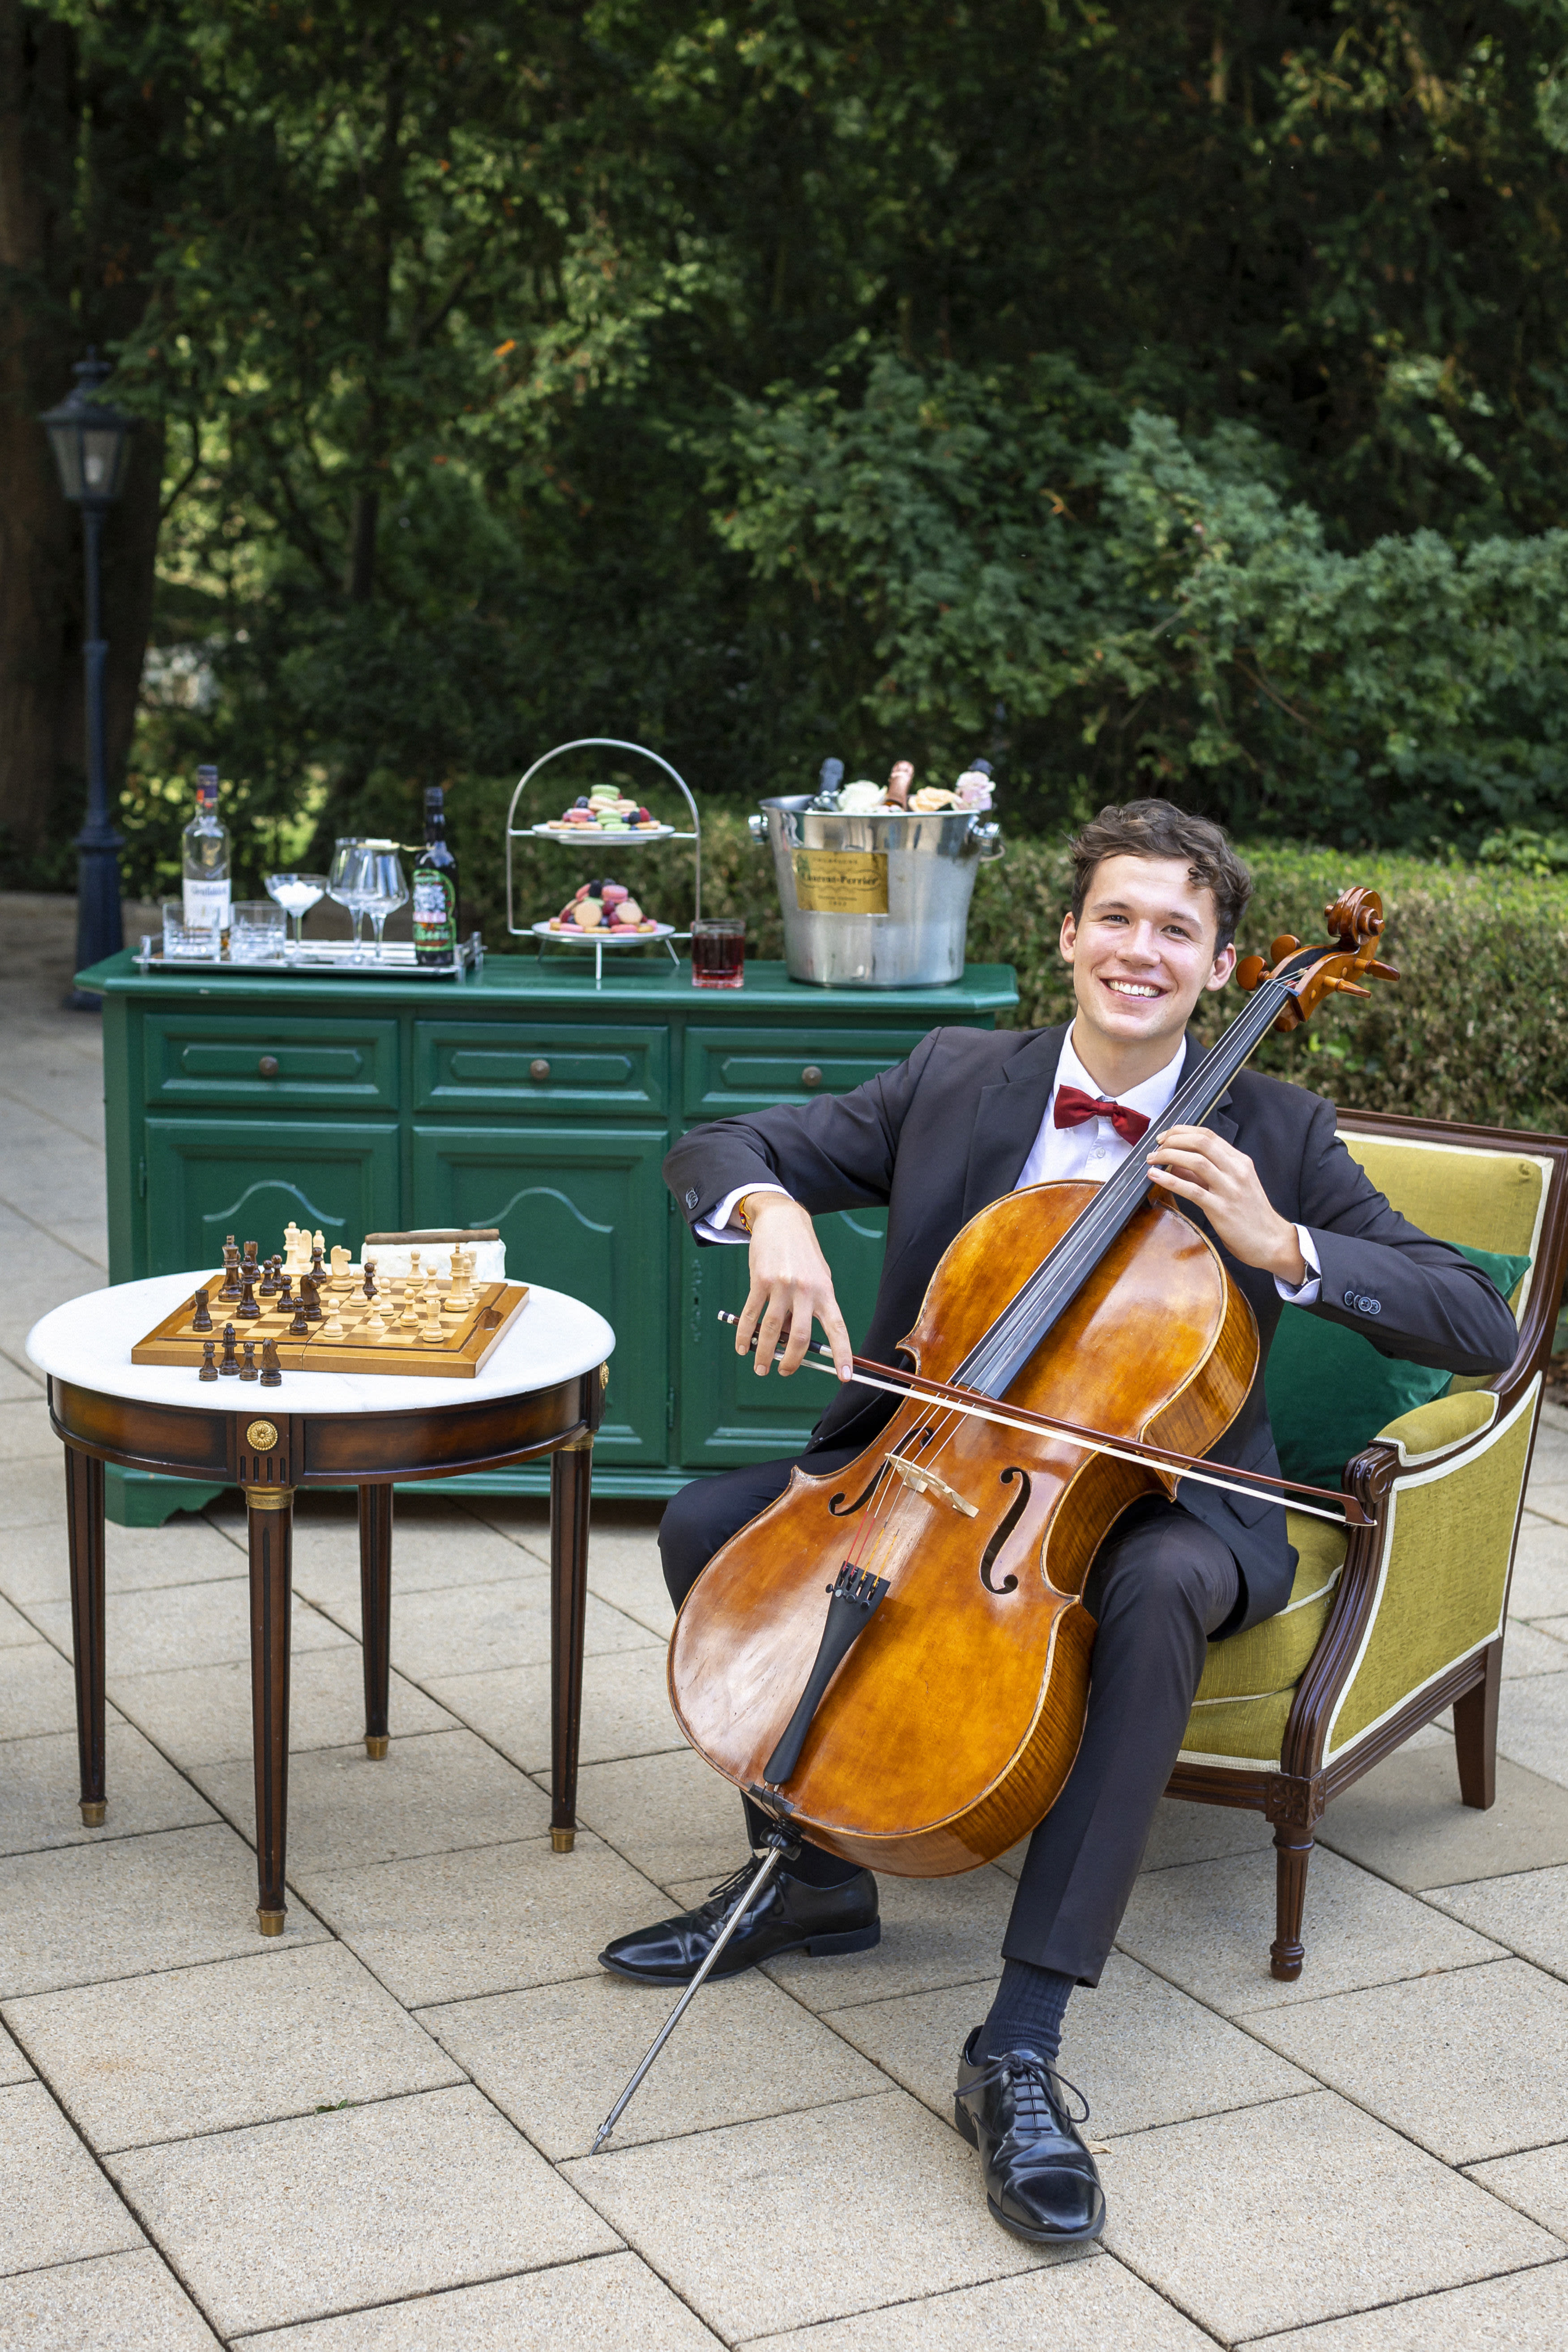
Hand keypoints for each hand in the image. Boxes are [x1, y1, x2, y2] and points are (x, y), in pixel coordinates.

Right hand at [734, 1196, 852, 1378]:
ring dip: (764, 1353)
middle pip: (802, 1337)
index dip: (842, 1355)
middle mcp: (806, 1290)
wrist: (783, 1220)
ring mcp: (782, 1286)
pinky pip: (750, 1315)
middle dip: (792, 1362)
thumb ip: (809, 1308)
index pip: (837, 1329)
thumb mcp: (817, 1278)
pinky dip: (745, 1335)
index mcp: (825, 1292)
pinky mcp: (760, 1281)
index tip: (845, 1376)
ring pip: (773, 1330)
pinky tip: (742, 1346)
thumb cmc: (803, 1254)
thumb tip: (792, 1339)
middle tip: (784, 1371)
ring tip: (760, 1367)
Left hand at [1145, 1126, 1306, 1283]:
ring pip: (1196, 1161)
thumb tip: (1176, 1162)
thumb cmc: (1250, 1214)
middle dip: (1173, 1139)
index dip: (1182, 1132)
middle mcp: (1236, 1171)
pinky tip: (1155, 1176)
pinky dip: (1170, 1180)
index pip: (1208, 1135)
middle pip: (1201, 1142)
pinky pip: (1192, 1190)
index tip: (1165, 1136)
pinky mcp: (1221, 1209)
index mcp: (1240, 1162)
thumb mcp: (1233, 1185)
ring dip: (1168, 1156)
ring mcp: (1230, 1189)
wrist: (1271, 1241)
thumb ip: (1206, 1173)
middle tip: (1156, 1146)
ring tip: (1152, 1159)